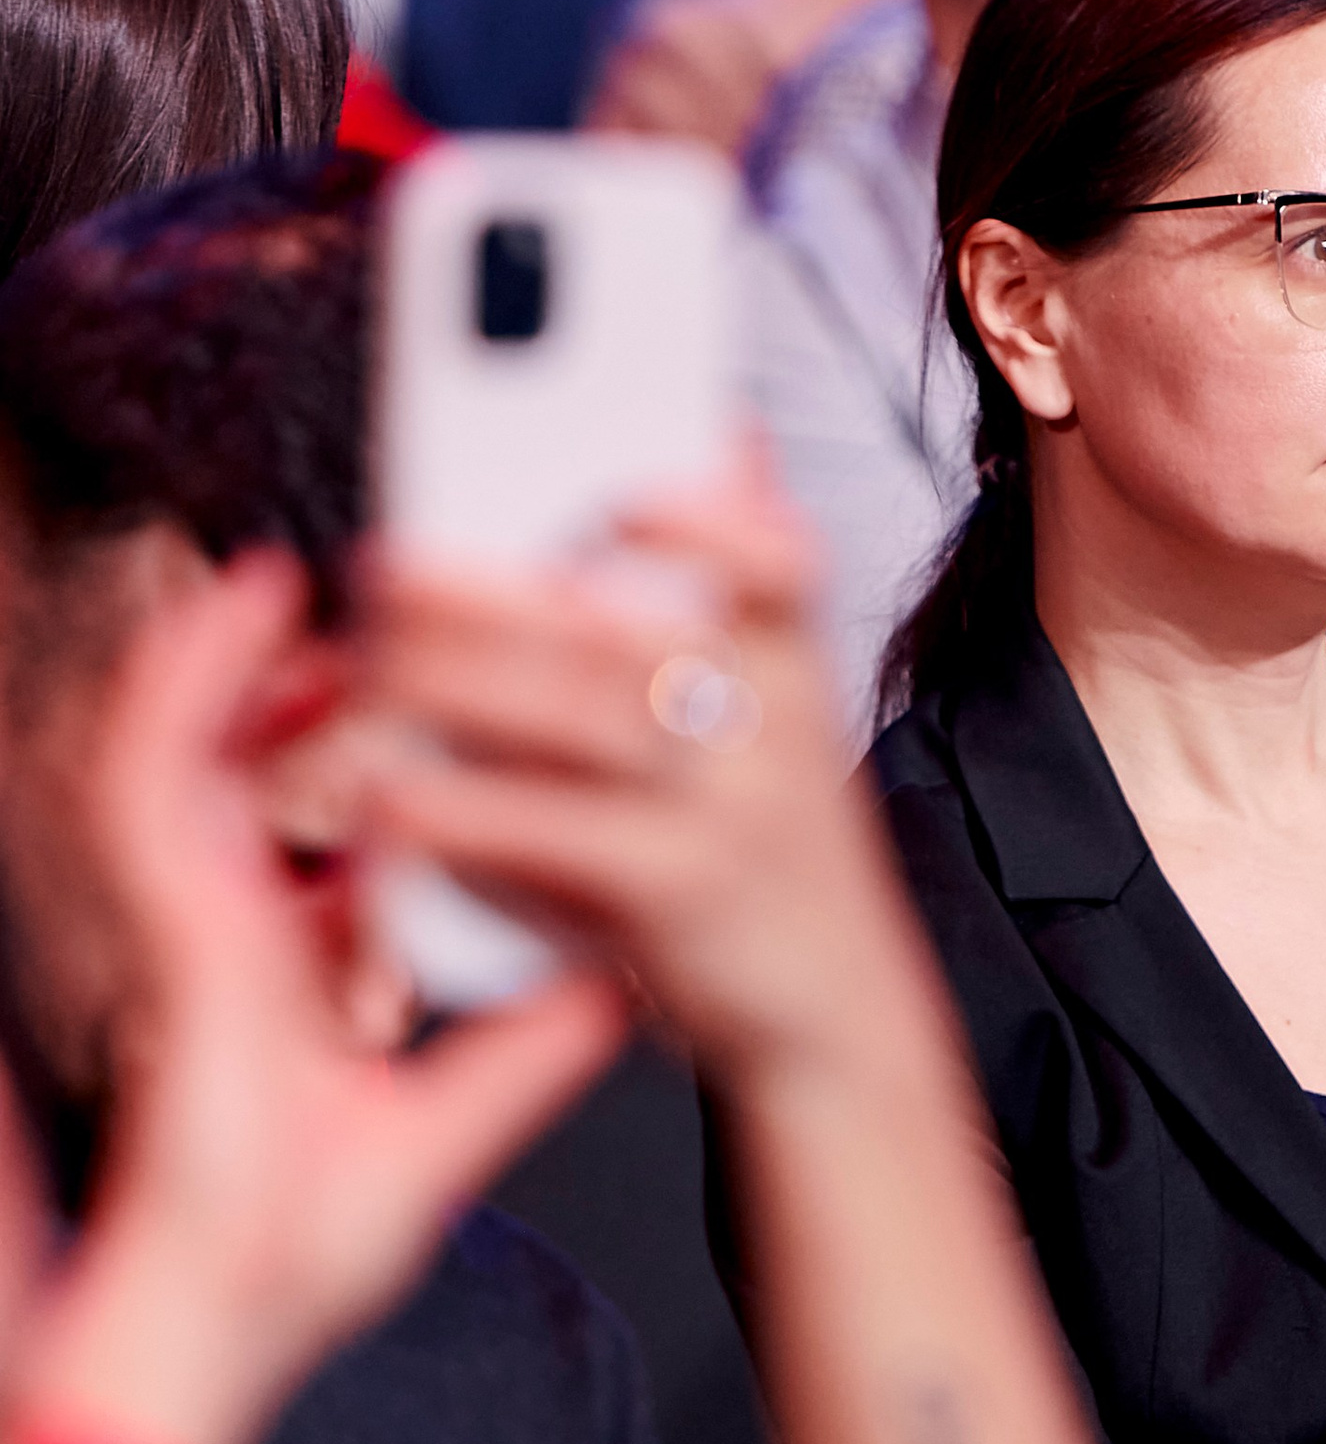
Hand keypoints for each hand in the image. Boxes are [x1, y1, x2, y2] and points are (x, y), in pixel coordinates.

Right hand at [50, 554, 626, 1443]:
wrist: (224, 1306)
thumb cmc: (299, 1241)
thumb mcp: (450, 1124)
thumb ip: (528, 1052)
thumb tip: (622, 988)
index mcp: (295, 954)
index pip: (340, 810)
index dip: (390, 734)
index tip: (479, 666)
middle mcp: (239, 911)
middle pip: (284, 753)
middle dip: (352, 665)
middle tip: (433, 583)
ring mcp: (192, 900)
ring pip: (216, 726)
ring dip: (273, 638)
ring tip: (357, 560)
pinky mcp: (163, 905)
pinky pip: (159, 753)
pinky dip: (196, 665)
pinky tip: (256, 595)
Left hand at [358, 466, 879, 1093]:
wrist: (835, 1007)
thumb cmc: (764, 839)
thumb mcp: (777, 716)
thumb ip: (732, 594)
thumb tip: (718, 435)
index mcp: (794, 667)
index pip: (783, 561)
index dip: (707, 516)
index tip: (614, 495)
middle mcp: (779, 731)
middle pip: (638, 636)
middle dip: (501, 594)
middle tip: (387, 566)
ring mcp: (735, 815)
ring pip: (590, 726)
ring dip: (463, 687)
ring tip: (372, 670)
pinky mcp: (681, 900)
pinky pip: (560, 838)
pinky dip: (467, 810)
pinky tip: (394, 794)